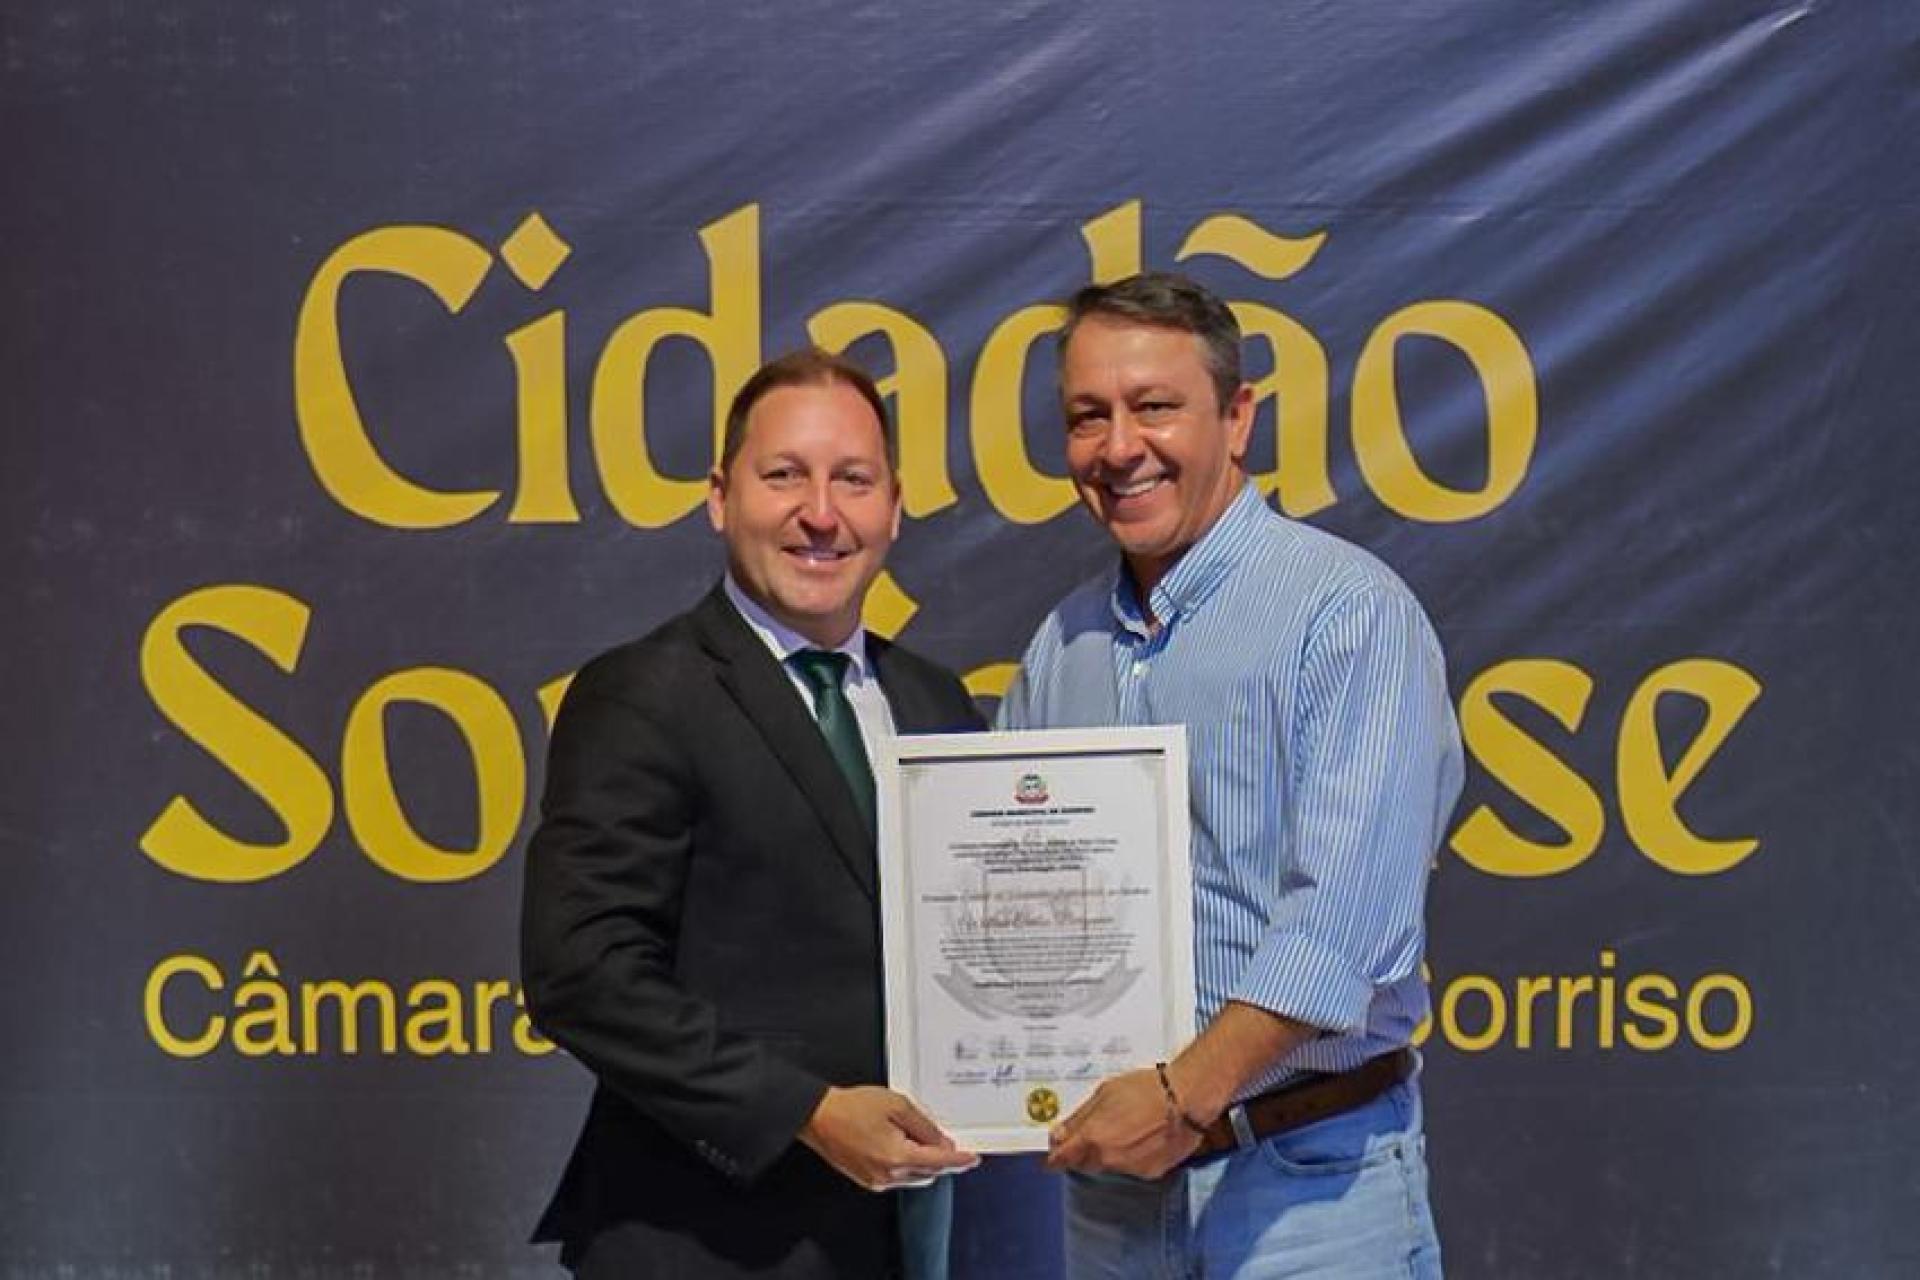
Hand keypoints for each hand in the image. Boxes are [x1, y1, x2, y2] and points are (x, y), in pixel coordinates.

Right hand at [798, 1086, 979, 1190]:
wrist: (818, 1117)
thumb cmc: (850, 1108)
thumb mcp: (896, 1106)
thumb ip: (924, 1126)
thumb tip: (942, 1142)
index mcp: (897, 1157)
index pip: (940, 1161)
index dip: (960, 1160)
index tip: (972, 1159)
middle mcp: (888, 1175)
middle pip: (929, 1172)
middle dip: (942, 1159)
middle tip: (945, 1141)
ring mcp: (876, 1181)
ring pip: (914, 1177)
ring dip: (924, 1162)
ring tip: (917, 1138)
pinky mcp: (868, 1180)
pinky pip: (898, 1178)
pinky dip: (907, 1165)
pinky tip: (901, 1146)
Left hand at [1044, 1067, 1200, 1178]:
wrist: (1187, 1098)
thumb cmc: (1150, 1089)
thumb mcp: (1105, 1093)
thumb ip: (1079, 1118)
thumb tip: (1060, 1133)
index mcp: (1093, 1138)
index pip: (1061, 1159)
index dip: (1055, 1156)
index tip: (1053, 1154)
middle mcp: (1109, 1158)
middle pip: (1084, 1163)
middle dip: (1083, 1151)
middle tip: (1095, 1131)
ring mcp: (1130, 1168)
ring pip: (1108, 1166)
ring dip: (1109, 1153)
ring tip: (1126, 1127)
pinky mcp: (1150, 1173)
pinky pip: (1131, 1167)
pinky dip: (1132, 1156)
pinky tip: (1142, 1136)